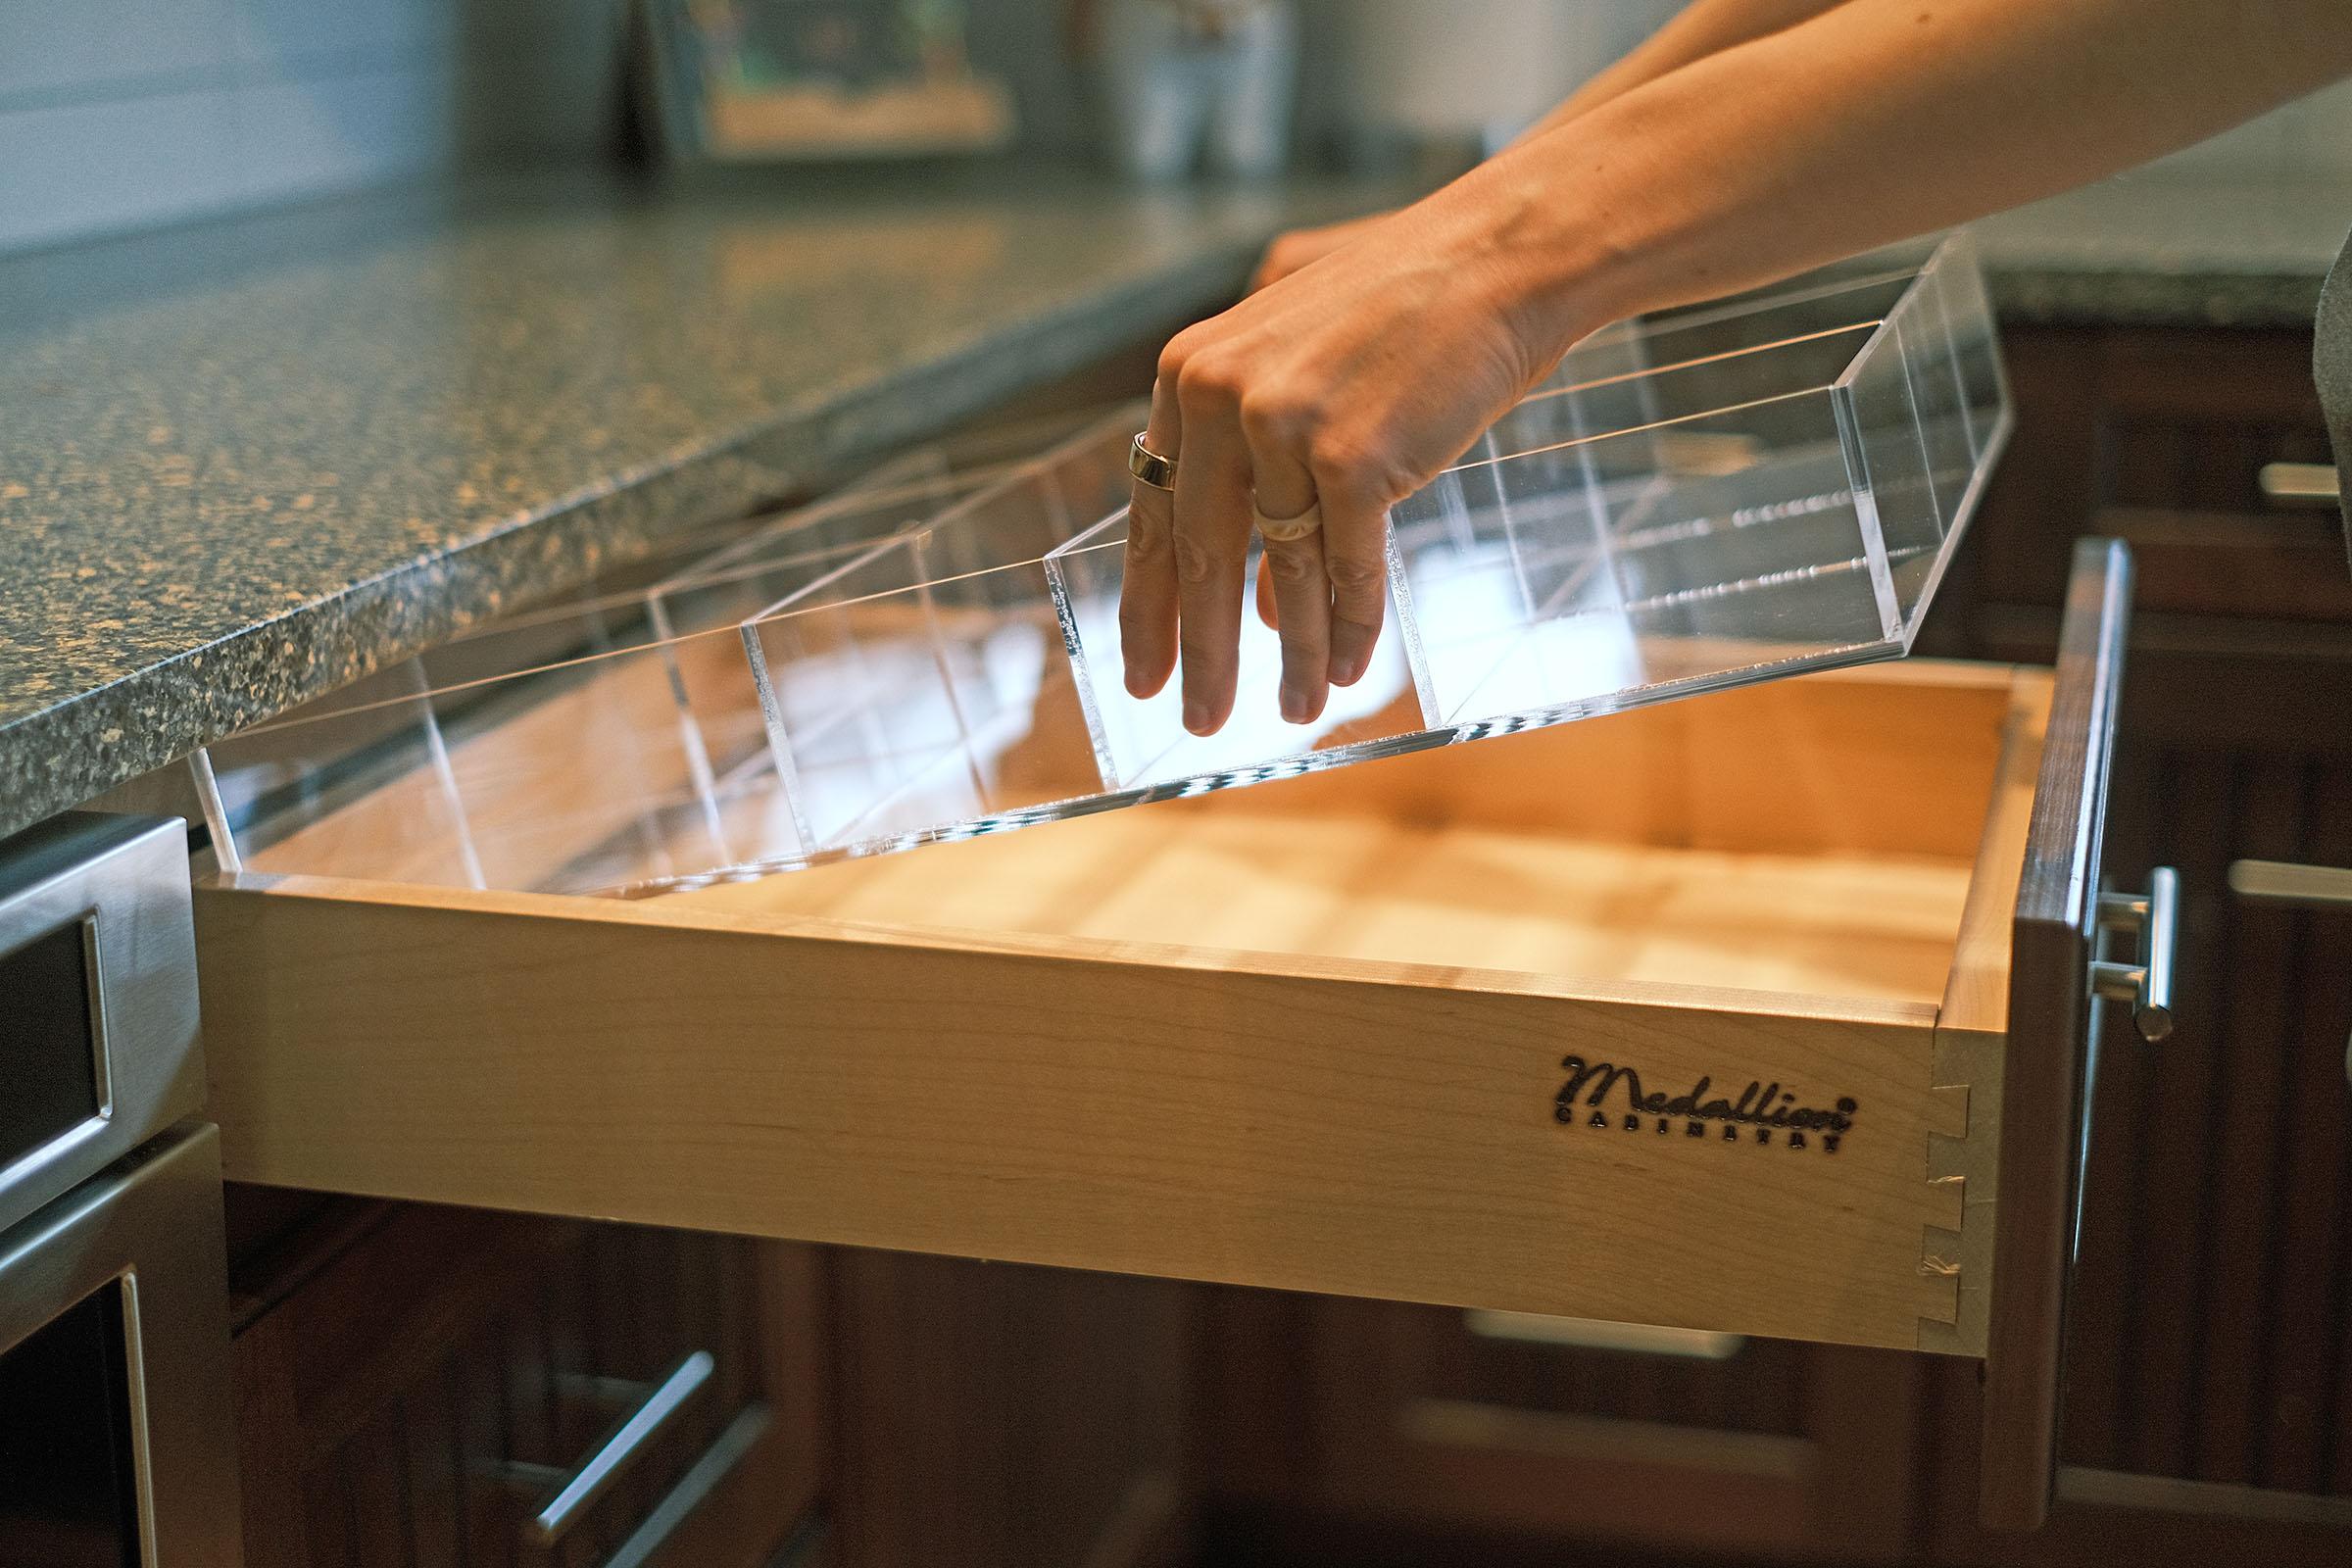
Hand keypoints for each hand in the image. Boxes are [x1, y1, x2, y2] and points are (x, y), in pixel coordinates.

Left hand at [1122, 171, 1591, 733]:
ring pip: (1278, 573)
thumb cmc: (1405, 315)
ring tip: (1292, 711)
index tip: (1142, 670)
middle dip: (1199, 652)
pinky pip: (1344, 569)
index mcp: (1187, 373)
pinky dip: (1348, 628)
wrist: (1497, 260)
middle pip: (1200, 555)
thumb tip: (1253, 602)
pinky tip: (1348, 671)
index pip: (1155, 511)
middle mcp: (1218, 396)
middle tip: (1197, 719)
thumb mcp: (1303, 378)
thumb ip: (1258, 474)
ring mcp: (1282, 425)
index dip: (1149, 602)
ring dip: (1289, 655)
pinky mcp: (1352, 456)